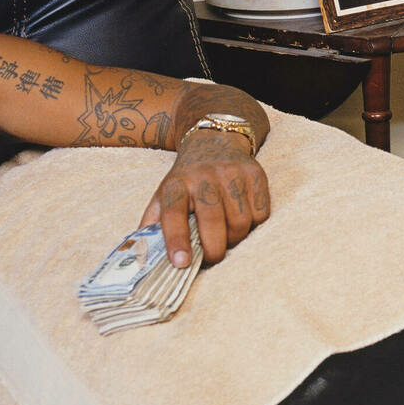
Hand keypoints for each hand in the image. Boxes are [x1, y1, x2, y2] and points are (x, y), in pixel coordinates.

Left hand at [140, 131, 271, 267]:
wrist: (216, 140)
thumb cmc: (188, 179)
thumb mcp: (164, 195)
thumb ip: (153, 224)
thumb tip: (142, 255)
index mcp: (177, 185)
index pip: (174, 214)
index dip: (177, 240)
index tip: (181, 263)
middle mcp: (204, 177)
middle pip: (213, 221)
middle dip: (214, 249)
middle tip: (212, 258)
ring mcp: (232, 174)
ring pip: (240, 221)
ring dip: (235, 238)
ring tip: (228, 236)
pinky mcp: (255, 174)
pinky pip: (261, 213)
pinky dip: (254, 224)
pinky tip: (243, 219)